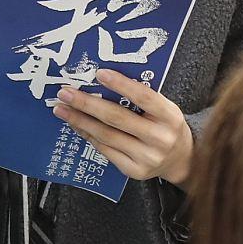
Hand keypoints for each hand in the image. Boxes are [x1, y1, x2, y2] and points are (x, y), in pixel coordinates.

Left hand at [53, 70, 196, 186]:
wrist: (180, 160)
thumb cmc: (166, 126)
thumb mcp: (164, 108)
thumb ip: (142, 97)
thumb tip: (103, 79)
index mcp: (170, 117)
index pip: (145, 97)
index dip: (121, 85)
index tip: (99, 73)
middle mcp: (159, 138)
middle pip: (117, 118)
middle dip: (87, 104)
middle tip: (65, 93)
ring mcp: (146, 157)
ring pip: (107, 136)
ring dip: (81, 121)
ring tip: (62, 109)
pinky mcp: (134, 171)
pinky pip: (106, 150)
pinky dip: (89, 136)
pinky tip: (77, 125)